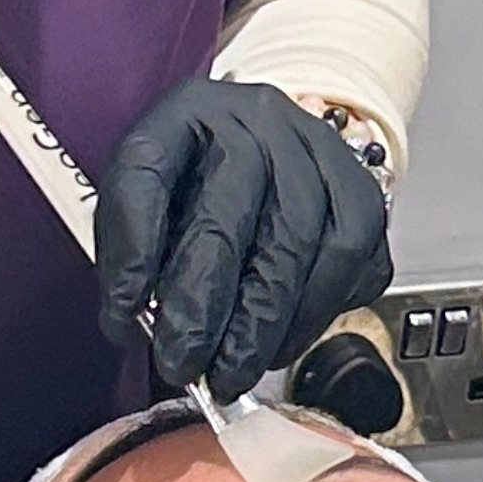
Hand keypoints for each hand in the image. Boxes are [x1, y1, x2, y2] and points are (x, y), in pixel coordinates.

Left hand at [95, 79, 394, 402]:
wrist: (266, 148)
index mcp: (183, 114)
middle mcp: (254, 121)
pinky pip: (354, 256)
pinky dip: (319, 312)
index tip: (122, 313)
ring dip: (266, 324)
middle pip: (230, 218)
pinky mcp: (360, 187)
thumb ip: (133, 254)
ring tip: (236, 367)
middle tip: (185, 365)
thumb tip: (131, 322)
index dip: (132, 248)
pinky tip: (286, 338)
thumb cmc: (197, 183)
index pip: (145, 171)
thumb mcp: (145, 201)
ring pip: (302, 243)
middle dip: (204, 310)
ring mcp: (316, 150)